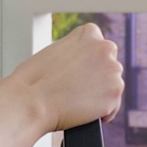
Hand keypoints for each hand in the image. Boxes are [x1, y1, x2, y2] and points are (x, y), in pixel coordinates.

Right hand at [0, 21, 124, 146]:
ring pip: (111, 86)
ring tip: (75, 101)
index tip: (76, 72)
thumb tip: (82, 66)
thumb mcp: (53, 52)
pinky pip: (112, 107)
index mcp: (88, 33)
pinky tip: (82, 112)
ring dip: (98, 95)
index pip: (98, 46)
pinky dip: (100, 113)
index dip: (87, 62)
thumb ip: (74, 53)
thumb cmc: (33, 80)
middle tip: (74, 89)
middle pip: (108, 66)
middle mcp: (105, 48)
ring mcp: (113, 71)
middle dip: (96, 78)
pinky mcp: (114, 94)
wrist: (31, 101)